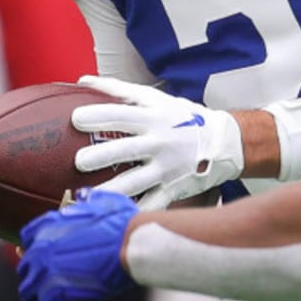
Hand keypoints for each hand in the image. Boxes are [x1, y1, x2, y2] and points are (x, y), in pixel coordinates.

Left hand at [17, 188, 138, 300]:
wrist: (132, 244)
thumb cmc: (124, 222)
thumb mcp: (103, 201)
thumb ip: (87, 200)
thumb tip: (81, 196)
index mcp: (48, 225)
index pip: (27, 238)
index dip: (35, 250)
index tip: (42, 259)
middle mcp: (39, 249)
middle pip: (27, 269)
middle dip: (36, 279)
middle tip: (48, 290)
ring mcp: (44, 274)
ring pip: (29, 294)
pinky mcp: (53, 298)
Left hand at [71, 75, 243, 207]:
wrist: (225, 143)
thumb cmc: (184, 118)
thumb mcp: (158, 100)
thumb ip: (121, 91)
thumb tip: (84, 80)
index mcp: (155, 118)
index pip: (123, 115)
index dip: (99, 116)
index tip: (75, 119)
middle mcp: (160, 143)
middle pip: (126, 149)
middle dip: (102, 155)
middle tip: (79, 161)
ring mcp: (167, 168)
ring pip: (135, 182)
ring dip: (112, 190)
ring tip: (87, 197)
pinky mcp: (173, 189)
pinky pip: (152, 203)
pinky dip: (135, 212)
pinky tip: (114, 219)